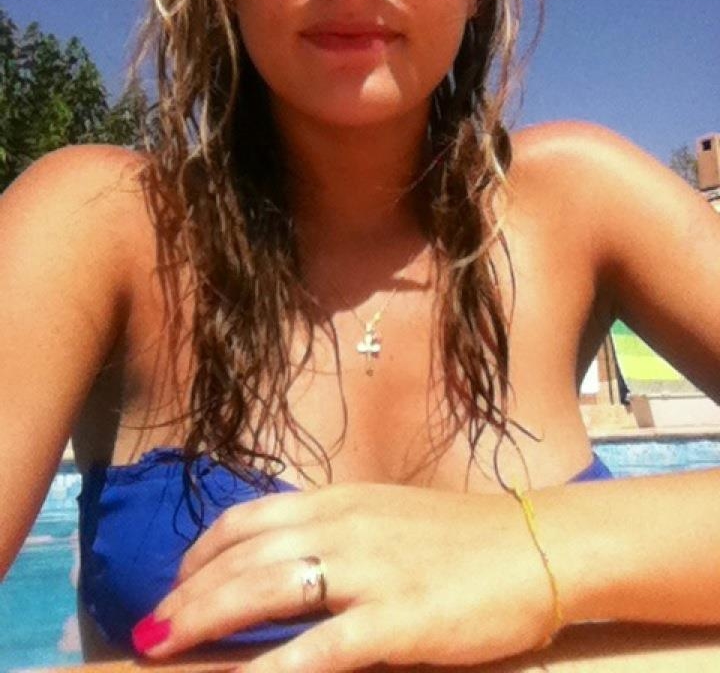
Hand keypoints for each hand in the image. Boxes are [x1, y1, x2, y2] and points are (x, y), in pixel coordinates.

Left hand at [132, 483, 561, 669]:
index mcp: (342, 501)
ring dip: (206, 620)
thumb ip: (336, 534)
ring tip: (165, 647)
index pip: (250, 518)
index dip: (202, 552)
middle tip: (149, 630)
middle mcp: (345, 527)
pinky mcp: (400, 620)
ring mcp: (370, 572)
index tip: (177, 584)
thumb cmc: (465, 536)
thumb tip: (283, 562)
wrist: (540, 544)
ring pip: (267, 589)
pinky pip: (323, 647)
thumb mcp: (389, 517)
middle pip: (244, 555)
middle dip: (186, 594)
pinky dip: (275, 669)